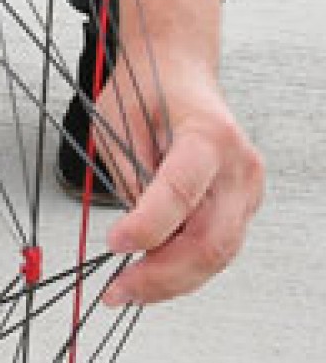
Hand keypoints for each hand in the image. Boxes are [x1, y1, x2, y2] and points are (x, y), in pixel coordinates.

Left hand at [99, 53, 263, 305]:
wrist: (179, 70)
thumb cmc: (147, 88)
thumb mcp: (116, 119)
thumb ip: (129, 174)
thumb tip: (133, 234)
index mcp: (208, 135)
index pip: (181, 192)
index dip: (147, 226)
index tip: (113, 244)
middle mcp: (240, 166)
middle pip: (210, 240)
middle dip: (161, 275)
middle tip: (117, 292)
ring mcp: (248, 189)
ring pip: (218, 254)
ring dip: (171, 280)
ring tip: (127, 291)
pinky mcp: (243, 205)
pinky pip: (217, 247)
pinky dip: (184, 266)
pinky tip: (152, 274)